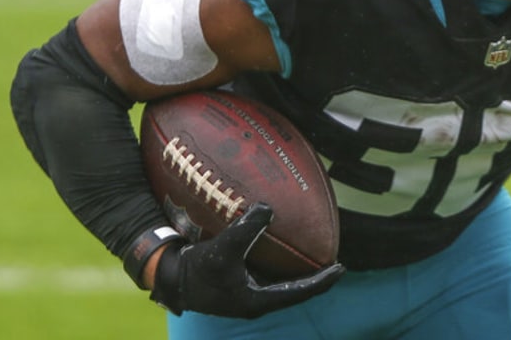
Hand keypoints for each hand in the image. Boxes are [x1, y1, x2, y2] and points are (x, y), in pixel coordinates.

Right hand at [150, 202, 344, 318]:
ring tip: (313, 253)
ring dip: (296, 271)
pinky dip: (278, 264)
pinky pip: (266, 275)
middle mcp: (254, 301)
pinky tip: (280, 247)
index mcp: (257, 301)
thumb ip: (247, 228)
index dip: (322, 281)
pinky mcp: (236, 286)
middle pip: (294, 291)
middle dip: (313, 277)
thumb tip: (269, 208)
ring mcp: (245, 295)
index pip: (300, 293)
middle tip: (333, 261)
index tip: (341, 268)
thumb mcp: (224, 247)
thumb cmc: (196, 269)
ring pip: (280, 284)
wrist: (168, 277)